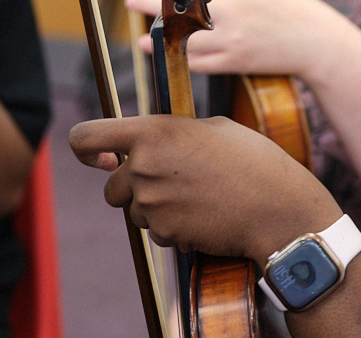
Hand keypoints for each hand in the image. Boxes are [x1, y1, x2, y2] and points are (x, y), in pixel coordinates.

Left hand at [69, 115, 340, 264]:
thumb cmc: (251, 161)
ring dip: (154, 208)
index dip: (84, 150)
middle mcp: (143, 167)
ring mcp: (151, 203)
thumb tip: (151, 141)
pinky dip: (173, 228)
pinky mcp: (164, 233)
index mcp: (152, 132)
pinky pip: (156, 232)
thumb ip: (171, 132)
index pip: (86, 137)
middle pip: (111, 187)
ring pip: (134, 211)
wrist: (276, 208)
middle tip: (171, 182)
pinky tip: (202, 216)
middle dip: (132, 188)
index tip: (99, 159)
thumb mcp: (211, 128)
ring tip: (194, 198)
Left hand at [126, 0, 360, 82]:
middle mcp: (229, 8)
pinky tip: (166, 54)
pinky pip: (200, 61)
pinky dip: (180, 58)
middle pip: (180, 4)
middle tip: (130, 0)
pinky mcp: (235, 60)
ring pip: (184, 36)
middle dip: (150, 2)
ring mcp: (230, 36)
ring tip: (144, 37)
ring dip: (160, 37)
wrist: (317, 41)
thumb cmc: (292, 8)